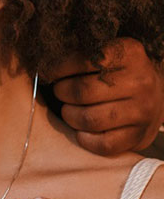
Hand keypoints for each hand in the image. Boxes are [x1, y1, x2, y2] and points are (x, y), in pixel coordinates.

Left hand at [52, 38, 163, 154]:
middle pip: (84, 91)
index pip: (85, 60)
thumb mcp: (110, 54)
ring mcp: (141, 111)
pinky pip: (103, 144)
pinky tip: (81, 130)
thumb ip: (83, 54)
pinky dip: (85, 139)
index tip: (50, 72)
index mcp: (130, 54)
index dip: (60, 68)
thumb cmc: (121, 73)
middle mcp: (140, 82)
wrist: (156, 95)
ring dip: (69, 115)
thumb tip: (46, 63)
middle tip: (59, 91)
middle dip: (62, 92)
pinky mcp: (138, 135)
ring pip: (90, 119)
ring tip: (68, 110)